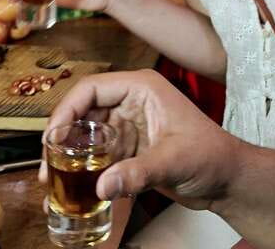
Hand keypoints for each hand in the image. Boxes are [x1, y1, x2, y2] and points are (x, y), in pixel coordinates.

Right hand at [40, 69, 240, 208]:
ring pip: (87, 132)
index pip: (93, 88)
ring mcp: (130, 123)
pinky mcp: (129, 146)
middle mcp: (132, 100)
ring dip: (70, 153)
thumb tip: (102, 185)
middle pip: (84, 109)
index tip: (52, 137)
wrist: (227, 178)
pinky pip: (97, 152)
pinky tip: (72, 186)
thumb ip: (138, 172)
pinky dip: (83, 167)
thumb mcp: (174, 161)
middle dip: (62, 135)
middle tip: (47, 164)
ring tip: (51, 178)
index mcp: (143, 88)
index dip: (67, 109)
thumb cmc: (212, 156)